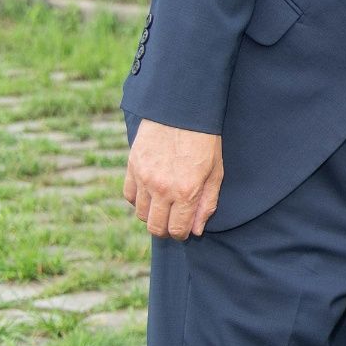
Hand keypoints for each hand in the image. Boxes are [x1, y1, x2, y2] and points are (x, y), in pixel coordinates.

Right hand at [124, 120, 223, 238]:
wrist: (183, 111)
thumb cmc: (206, 141)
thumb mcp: (216, 172)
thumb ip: (207, 203)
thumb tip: (197, 230)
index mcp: (186, 191)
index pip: (176, 229)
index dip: (181, 234)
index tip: (185, 229)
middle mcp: (162, 189)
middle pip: (155, 227)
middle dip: (165, 229)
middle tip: (174, 222)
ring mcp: (144, 178)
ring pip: (140, 214)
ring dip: (152, 215)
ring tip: (164, 206)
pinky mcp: (132, 167)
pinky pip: (129, 196)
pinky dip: (138, 200)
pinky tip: (151, 194)